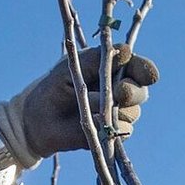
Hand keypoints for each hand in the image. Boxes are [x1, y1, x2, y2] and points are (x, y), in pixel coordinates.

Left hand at [0, 45, 159, 166]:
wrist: (38, 121)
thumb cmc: (54, 87)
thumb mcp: (72, 66)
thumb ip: (98, 58)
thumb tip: (125, 51)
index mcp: (113, 69)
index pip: (139, 68)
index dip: (145, 70)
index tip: (146, 75)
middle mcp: (120, 90)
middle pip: (142, 91)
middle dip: (133, 91)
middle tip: (119, 93)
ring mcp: (118, 113)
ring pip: (134, 112)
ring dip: (118, 110)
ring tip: (94, 110)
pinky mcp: (112, 133)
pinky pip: (123, 131)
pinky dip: (111, 128)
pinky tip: (95, 124)